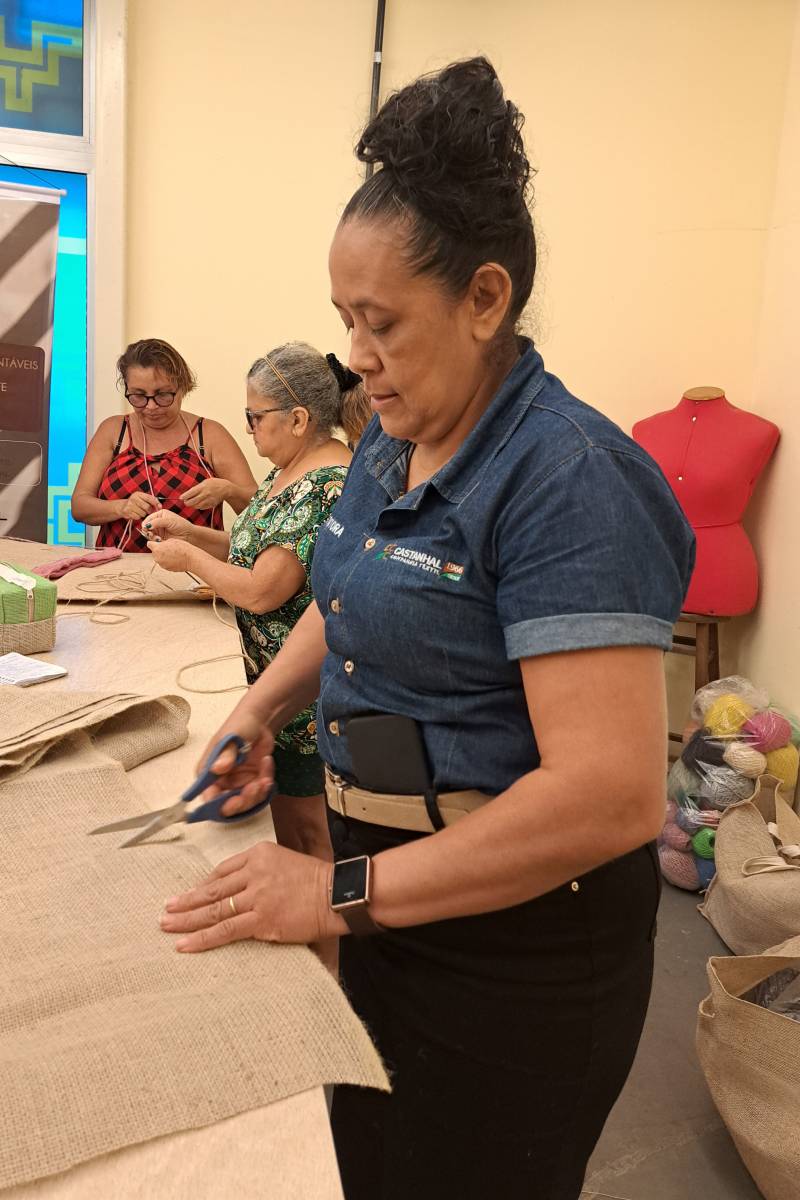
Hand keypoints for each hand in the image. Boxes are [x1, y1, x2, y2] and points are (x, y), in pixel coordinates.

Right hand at [118, 492, 158, 520]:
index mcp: (138, 494)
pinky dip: (138, 517)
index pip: (150, 498)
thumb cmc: (135, 503)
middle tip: (148, 511)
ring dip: (143, 514)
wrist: (122, 507)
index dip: (156, 503)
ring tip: (139, 511)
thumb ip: (151, 500)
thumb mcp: (142, 499)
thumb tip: (160, 506)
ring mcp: (130, 505)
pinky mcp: (127, 512)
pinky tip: (135, 514)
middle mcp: (133, 498)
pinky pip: (138, 517)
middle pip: (147, 507)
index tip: (160, 507)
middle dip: (149, 510)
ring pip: (143, 513)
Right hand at [141, 510, 193, 541]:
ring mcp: (159, 530)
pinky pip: (153, 539)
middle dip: (147, 531)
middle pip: (147, 527)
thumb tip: (146, 525)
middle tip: (151, 534)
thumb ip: (157, 522)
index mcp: (160, 514)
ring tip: (157, 538)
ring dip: (151, 536)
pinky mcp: (160, 538)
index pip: (148, 518)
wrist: (189, 535)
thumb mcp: (169, 521)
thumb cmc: (182, 525)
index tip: (146, 528)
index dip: (146, 523)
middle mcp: (158, 522)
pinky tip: (160, 540)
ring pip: (149, 534)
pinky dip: (154, 541)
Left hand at [148, 538, 193, 572]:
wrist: (190, 558)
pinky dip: (167, 561)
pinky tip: (174, 558)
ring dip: (163, 556)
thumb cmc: (183, 549)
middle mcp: (157, 557)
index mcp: (157, 549)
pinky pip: (164, 563)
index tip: (156, 542)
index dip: (153, 542)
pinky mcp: (166, 568)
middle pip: (154, 552)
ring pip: (159, 558)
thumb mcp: (171, 540)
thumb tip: (160, 544)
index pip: (149, 544)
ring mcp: (162, 564)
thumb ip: (162, 542)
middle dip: (159, 550)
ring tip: (172, 553)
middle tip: (168, 548)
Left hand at [159, 840, 344, 951]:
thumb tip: (238, 890)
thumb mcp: (285, 861)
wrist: (338, 893)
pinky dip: (202, 938)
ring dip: (186, 919)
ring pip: (213, 910)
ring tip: (167, 925)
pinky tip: (185, 944)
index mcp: (258, 854)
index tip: (191, 894)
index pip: (223, 871)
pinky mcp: (261, 921)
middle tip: (166, 909)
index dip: (203, 885)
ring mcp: (256, 897)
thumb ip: (260, 870)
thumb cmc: (316, 880)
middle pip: (212, 889)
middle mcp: (253, 872)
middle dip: (186, 901)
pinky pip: (225, 930)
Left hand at [181, 478, 229, 509]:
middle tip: (185, 501)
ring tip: (191, 503)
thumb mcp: (206, 481)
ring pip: (196, 506)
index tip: (181, 498)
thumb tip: (189, 492)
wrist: (226, 488)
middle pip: (192, 501)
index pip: (190, 493)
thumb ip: (198, 487)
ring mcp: (208, 500)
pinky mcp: (211, 505)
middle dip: (187, 502)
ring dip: (192, 505)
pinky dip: (199, 506)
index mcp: (202, 487)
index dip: (184, 496)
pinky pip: (202, 508)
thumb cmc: (216, 483)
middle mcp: (205, 494)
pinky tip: (199, 503)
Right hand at [198, 715, 274, 816]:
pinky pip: (261, 793)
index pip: (208, 797)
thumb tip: (216, 769)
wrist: (259, 721)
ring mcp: (238, 784)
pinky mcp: (253, 783)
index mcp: (208, 773)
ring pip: (247, 803)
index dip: (218, 805)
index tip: (235, 800)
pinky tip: (267, 765)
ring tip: (265, 777)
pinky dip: (266, 784)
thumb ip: (225, 754)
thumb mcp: (231, 737)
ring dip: (258, 793)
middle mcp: (221, 783)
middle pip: (228, 806)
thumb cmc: (239, 725)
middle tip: (255, 788)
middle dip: (243, 802)